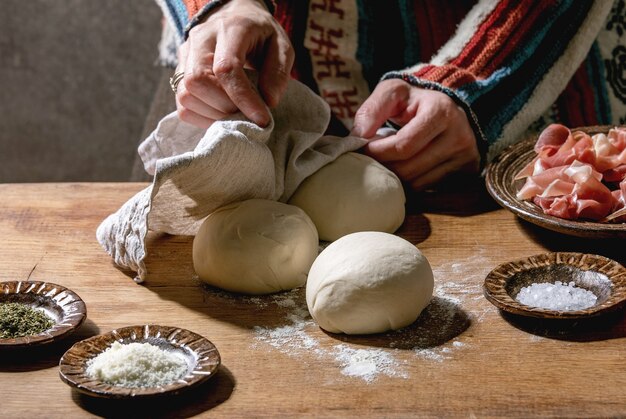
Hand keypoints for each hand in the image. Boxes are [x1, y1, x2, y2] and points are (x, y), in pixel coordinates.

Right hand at [176, 0, 293, 127]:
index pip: (226, 68)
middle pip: (198, 81)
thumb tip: (268, 102)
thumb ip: (278, 73)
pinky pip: (182, 104)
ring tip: (235, 114)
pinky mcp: (179, 70)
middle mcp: (201, 38)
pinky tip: (221, 114)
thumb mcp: (282, 46)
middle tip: (247, 114)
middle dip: (225, 107)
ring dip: (213, 114)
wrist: (235, 17)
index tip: (261, 118)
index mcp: (230, 28)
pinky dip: (202, 117)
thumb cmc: (261, 35)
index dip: (243, 98)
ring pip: (185, 95)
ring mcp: (186, 54)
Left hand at [351, 79, 479, 189]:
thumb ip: (372, 109)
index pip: (403, 145)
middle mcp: (459, 135)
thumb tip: (357, 136)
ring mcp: (465, 155)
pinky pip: (428, 187)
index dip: (378, 151)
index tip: (365, 147)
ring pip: (417, 182)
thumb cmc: (414, 100)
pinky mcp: (466, 170)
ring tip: (389, 161)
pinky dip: (410, 181)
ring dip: (395, 176)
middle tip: (372, 158)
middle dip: (384, 165)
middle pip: (409, 168)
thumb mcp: (392, 92)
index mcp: (441, 111)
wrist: (447, 106)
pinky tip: (404, 167)